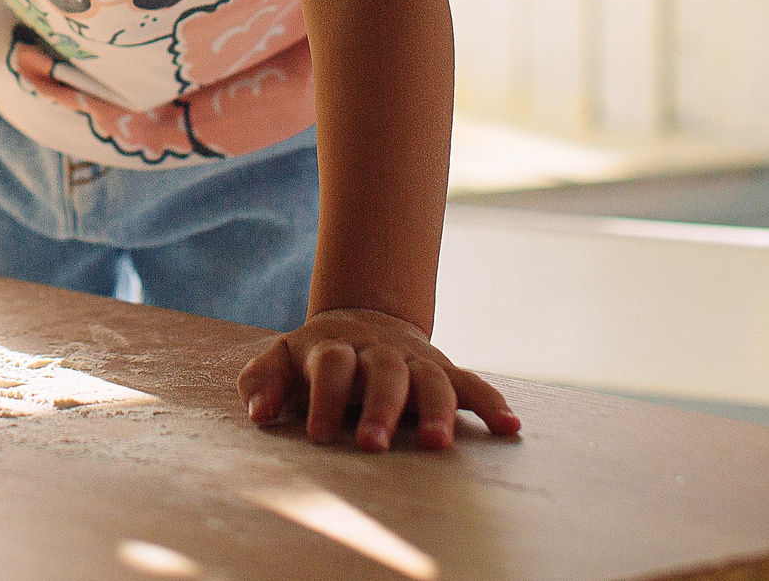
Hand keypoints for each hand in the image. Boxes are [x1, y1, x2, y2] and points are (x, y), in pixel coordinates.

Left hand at [239, 309, 521, 451]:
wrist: (359, 323)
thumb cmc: (313, 359)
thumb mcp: (280, 361)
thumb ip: (262, 382)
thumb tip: (259, 412)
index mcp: (336, 347)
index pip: (333, 365)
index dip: (326, 397)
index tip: (319, 434)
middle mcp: (380, 352)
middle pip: (385, 373)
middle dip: (381, 408)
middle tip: (373, 445)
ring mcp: (415, 360)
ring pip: (432, 379)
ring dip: (437, 410)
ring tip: (437, 445)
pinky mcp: (442, 371)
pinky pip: (471, 384)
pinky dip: (491, 403)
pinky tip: (509, 428)